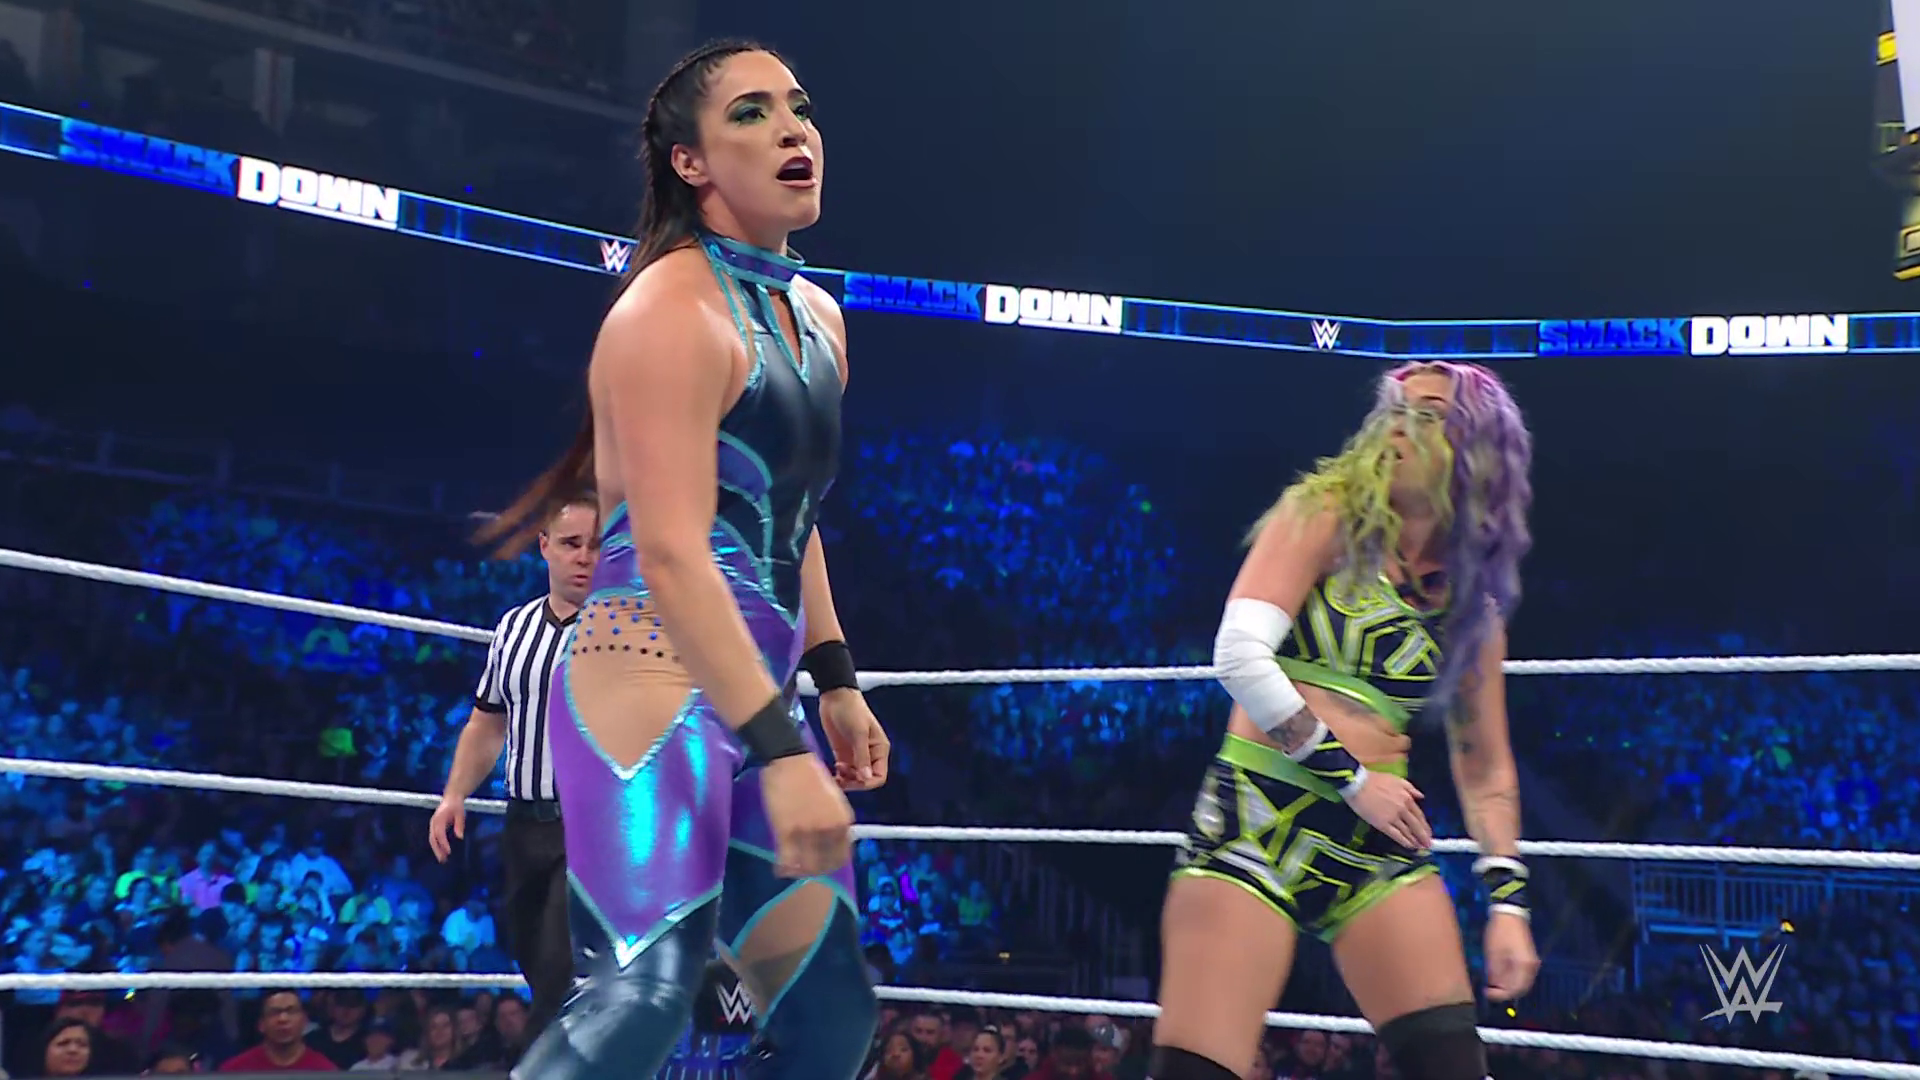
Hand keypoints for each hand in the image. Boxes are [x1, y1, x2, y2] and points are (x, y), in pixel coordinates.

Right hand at [427, 798, 464, 862]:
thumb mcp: (460, 813)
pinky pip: (434, 838)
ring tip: (442, 859)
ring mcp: (433, 824)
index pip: (440, 833)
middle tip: (443, 859)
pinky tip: (442, 852)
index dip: (443, 843)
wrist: (451, 797)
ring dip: (436, 850)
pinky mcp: (434, 826)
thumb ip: (459, 824)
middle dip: (437, 850)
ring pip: (432, 839)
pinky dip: (437, 845)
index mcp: (439, 818)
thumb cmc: (456, 805)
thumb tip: (460, 837)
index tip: (449, 851)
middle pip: (433, 839)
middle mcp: (434, 822)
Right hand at [759, 754, 853, 878]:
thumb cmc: (810, 774)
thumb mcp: (833, 798)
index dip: (832, 863)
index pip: (843, 855)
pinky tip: (780, 869)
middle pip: (825, 864)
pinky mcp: (787, 832)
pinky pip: (787, 860)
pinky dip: (784, 868)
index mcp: (843, 821)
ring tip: (792, 870)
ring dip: (800, 871)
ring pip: (807, 866)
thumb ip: (833, 820)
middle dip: (815, 870)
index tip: (822, 863)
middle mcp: (829, 830)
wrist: (789, 760)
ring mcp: (808, 832)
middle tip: (805, 869)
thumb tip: (828, 839)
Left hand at [818, 689, 890, 790]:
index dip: (868, 782)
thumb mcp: (859, 733)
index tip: (854, 780)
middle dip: (854, 782)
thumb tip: (866, 778)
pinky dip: (839, 776)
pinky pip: (844, 773)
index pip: (880, 776)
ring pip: (854, 778)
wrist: (835, 697)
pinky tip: (833, 771)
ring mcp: (856, 755)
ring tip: (835, 773)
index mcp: (879, 750)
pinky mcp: (843, 754)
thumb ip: (862, 756)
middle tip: (841, 776)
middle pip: (866, 780)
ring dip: (846, 780)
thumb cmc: (852, 710)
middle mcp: (869, 755)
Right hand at [1345, 773, 1432, 851]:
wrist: (1357, 784)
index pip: (1420, 815)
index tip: (1428, 832)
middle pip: (1416, 825)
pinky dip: (1404, 842)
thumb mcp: (1396, 779)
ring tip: (1420, 847)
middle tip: (1428, 844)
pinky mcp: (1382, 824)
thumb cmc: (1374, 780)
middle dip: (1423, 836)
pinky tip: (1409, 846)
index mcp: (1406, 797)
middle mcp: (1402, 808)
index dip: (1425, 825)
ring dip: (1415, 841)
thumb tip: (1420, 796)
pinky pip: (1396, 835)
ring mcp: (1393, 817)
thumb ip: (1410, 788)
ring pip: (1408, 832)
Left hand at [1483, 910, 1539, 1000]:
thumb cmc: (1500, 932)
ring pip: (1521, 983)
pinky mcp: (1528, 960)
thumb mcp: (1493, 953)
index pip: (1515, 990)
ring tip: (1492, 984)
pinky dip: (1511, 979)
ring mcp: (1532, 964)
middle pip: (1520, 989)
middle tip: (1489, 990)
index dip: (1500, 995)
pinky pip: (1521, 976)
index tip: (1487, 993)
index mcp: (1524, 967)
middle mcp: (1532, 968)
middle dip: (1504, 992)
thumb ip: (1495, 973)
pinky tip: (1499, 976)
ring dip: (1508, 986)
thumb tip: (1493, 987)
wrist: (1510, 914)